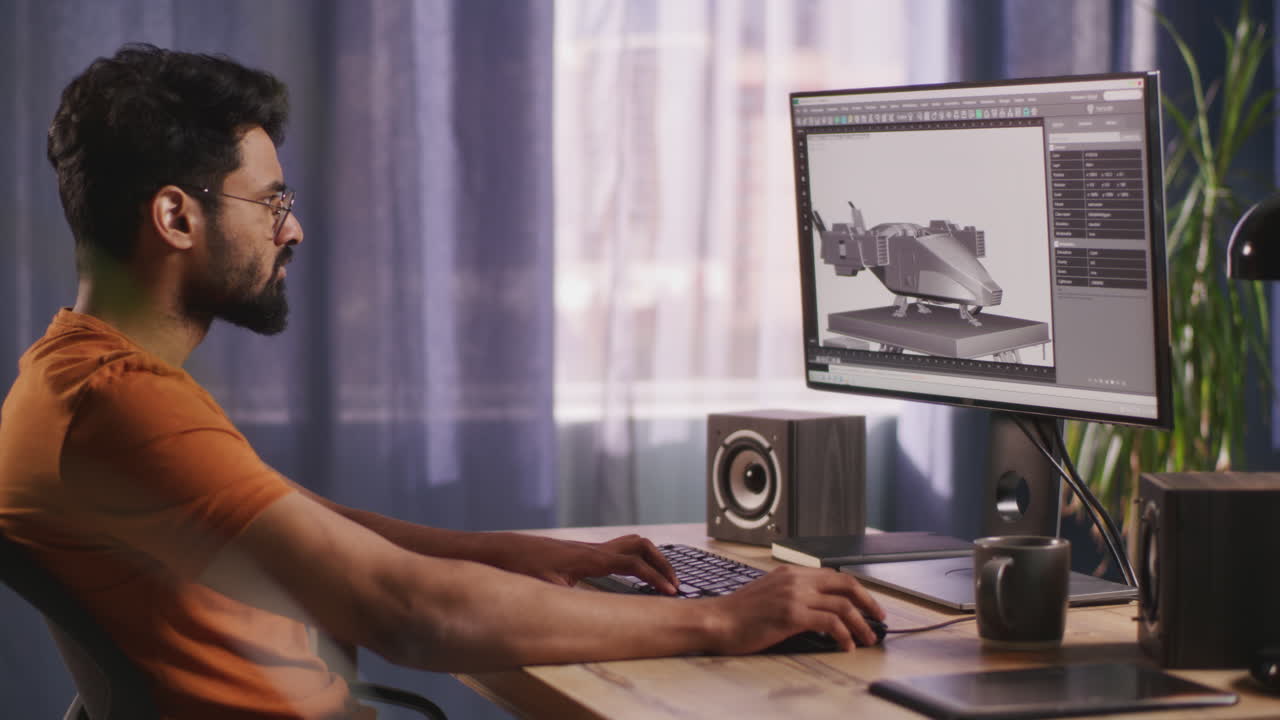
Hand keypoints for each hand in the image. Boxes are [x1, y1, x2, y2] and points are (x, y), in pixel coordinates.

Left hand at [490, 533, 678, 594]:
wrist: (502, 550)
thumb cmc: (521, 567)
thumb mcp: (546, 589)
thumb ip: (568, 601)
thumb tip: (586, 621)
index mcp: (591, 559)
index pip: (634, 562)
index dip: (655, 577)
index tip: (671, 592)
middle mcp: (593, 550)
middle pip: (641, 546)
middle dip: (662, 563)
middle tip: (675, 584)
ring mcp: (589, 549)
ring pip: (631, 544)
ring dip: (651, 558)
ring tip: (662, 579)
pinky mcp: (583, 553)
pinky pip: (618, 551)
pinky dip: (635, 560)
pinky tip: (634, 576)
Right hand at [707, 565, 884, 652]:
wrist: (717, 620)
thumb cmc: (739, 613)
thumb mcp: (769, 594)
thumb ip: (793, 594)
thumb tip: (818, 609)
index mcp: (791, 572)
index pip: (834, 575)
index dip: (857, 590)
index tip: (868, 605)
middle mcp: (795, 580)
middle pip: (845, 584)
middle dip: (868, 602)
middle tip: (879, 618)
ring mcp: (794, 596)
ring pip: (842, 605)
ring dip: (860, 624)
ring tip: (867, 638)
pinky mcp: (791, 615)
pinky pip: (829, 622)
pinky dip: (844, 635)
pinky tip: (846, 645)